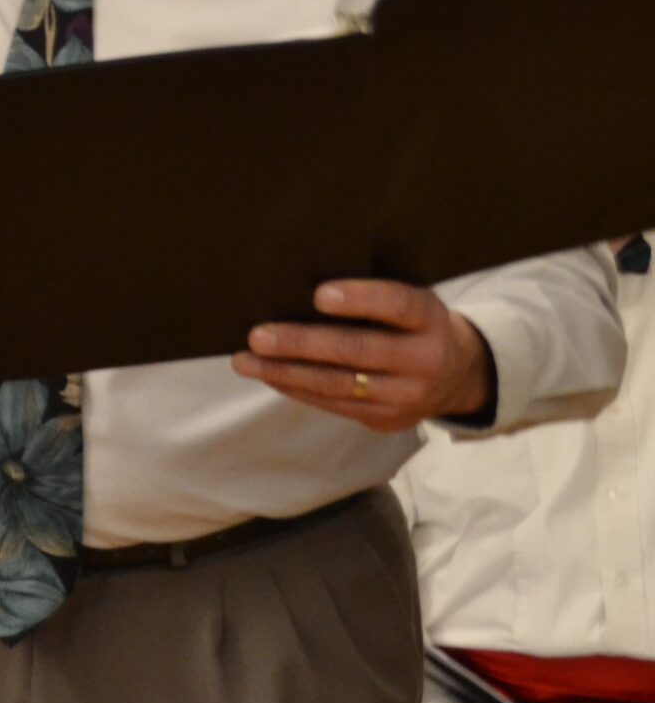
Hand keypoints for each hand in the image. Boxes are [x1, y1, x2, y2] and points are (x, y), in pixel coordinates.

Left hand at [233, 280, 493, 431]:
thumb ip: (372, 296)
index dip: (361, 299)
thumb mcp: (409, 304)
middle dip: (302, 343)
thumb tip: (297, 283)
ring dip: (285, 372)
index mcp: (430, 318)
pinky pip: (334, 404)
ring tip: (245, 361)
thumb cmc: (411, 324)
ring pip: (339, 384)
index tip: (318, 294)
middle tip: (258, 336)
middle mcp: (425, 359)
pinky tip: (268, 374)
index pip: (398, 304)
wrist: (456, 377)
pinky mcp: (386, 419)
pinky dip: (295, 388)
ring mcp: (407, 395)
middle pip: (358, 351)